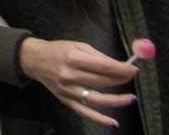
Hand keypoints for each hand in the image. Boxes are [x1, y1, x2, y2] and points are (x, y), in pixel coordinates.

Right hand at [19, 37, 138, 125]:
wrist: (35, 60)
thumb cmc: (58, 51)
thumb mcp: (78, 46)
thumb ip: (99, 56)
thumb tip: (121, 66)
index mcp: (73, 58)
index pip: (104, 66)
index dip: (122, 69)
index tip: (134, 69)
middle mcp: (70, 75)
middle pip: (103, 81)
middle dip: (122, 80)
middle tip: (131, 77)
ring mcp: (67, 90)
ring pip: (97, 99)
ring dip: (117, 100)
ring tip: (131, 99)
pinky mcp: (66, 100)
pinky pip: (85, 112)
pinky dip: (99, 119)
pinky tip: (113, 123)